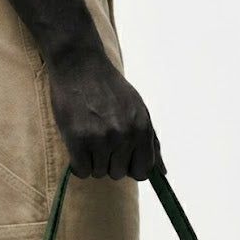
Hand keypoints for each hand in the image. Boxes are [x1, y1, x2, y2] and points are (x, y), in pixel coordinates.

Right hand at [46, 51, 166, 180]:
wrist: (80, 65)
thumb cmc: (109, 89)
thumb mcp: (138, 110)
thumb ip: (152, 142)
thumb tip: (162, 173)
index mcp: (142, 129)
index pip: (143, 171)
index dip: (130, 166)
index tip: (121, 156)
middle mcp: (124, 136)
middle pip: (119, 174)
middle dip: (110, 162)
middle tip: (100, 139)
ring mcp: (101, 139)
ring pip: (99, 173)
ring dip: (93, 161)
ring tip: (88, 136)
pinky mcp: (78, 140)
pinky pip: (81, 171)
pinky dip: (78, 163)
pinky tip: (78, 144)